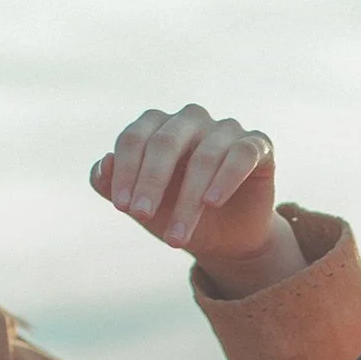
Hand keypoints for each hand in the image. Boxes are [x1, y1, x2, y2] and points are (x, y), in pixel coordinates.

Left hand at [90, 104, 305, 297]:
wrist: (224, 239)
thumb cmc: (176, 213)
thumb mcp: (141, 205)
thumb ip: (114, 185)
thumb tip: (103, 166)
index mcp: (158, 126)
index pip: (135, 137)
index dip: (126, 171)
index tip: (123, 208)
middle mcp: (190, 120)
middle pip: (165, 141)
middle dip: (151, 182)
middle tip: (141, 216)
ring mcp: (225, 129)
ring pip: (204, 156)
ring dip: (188, 200)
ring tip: (177, 236)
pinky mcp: (258, 145)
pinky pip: (241, 155)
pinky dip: (226, 178)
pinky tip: (212, 203)